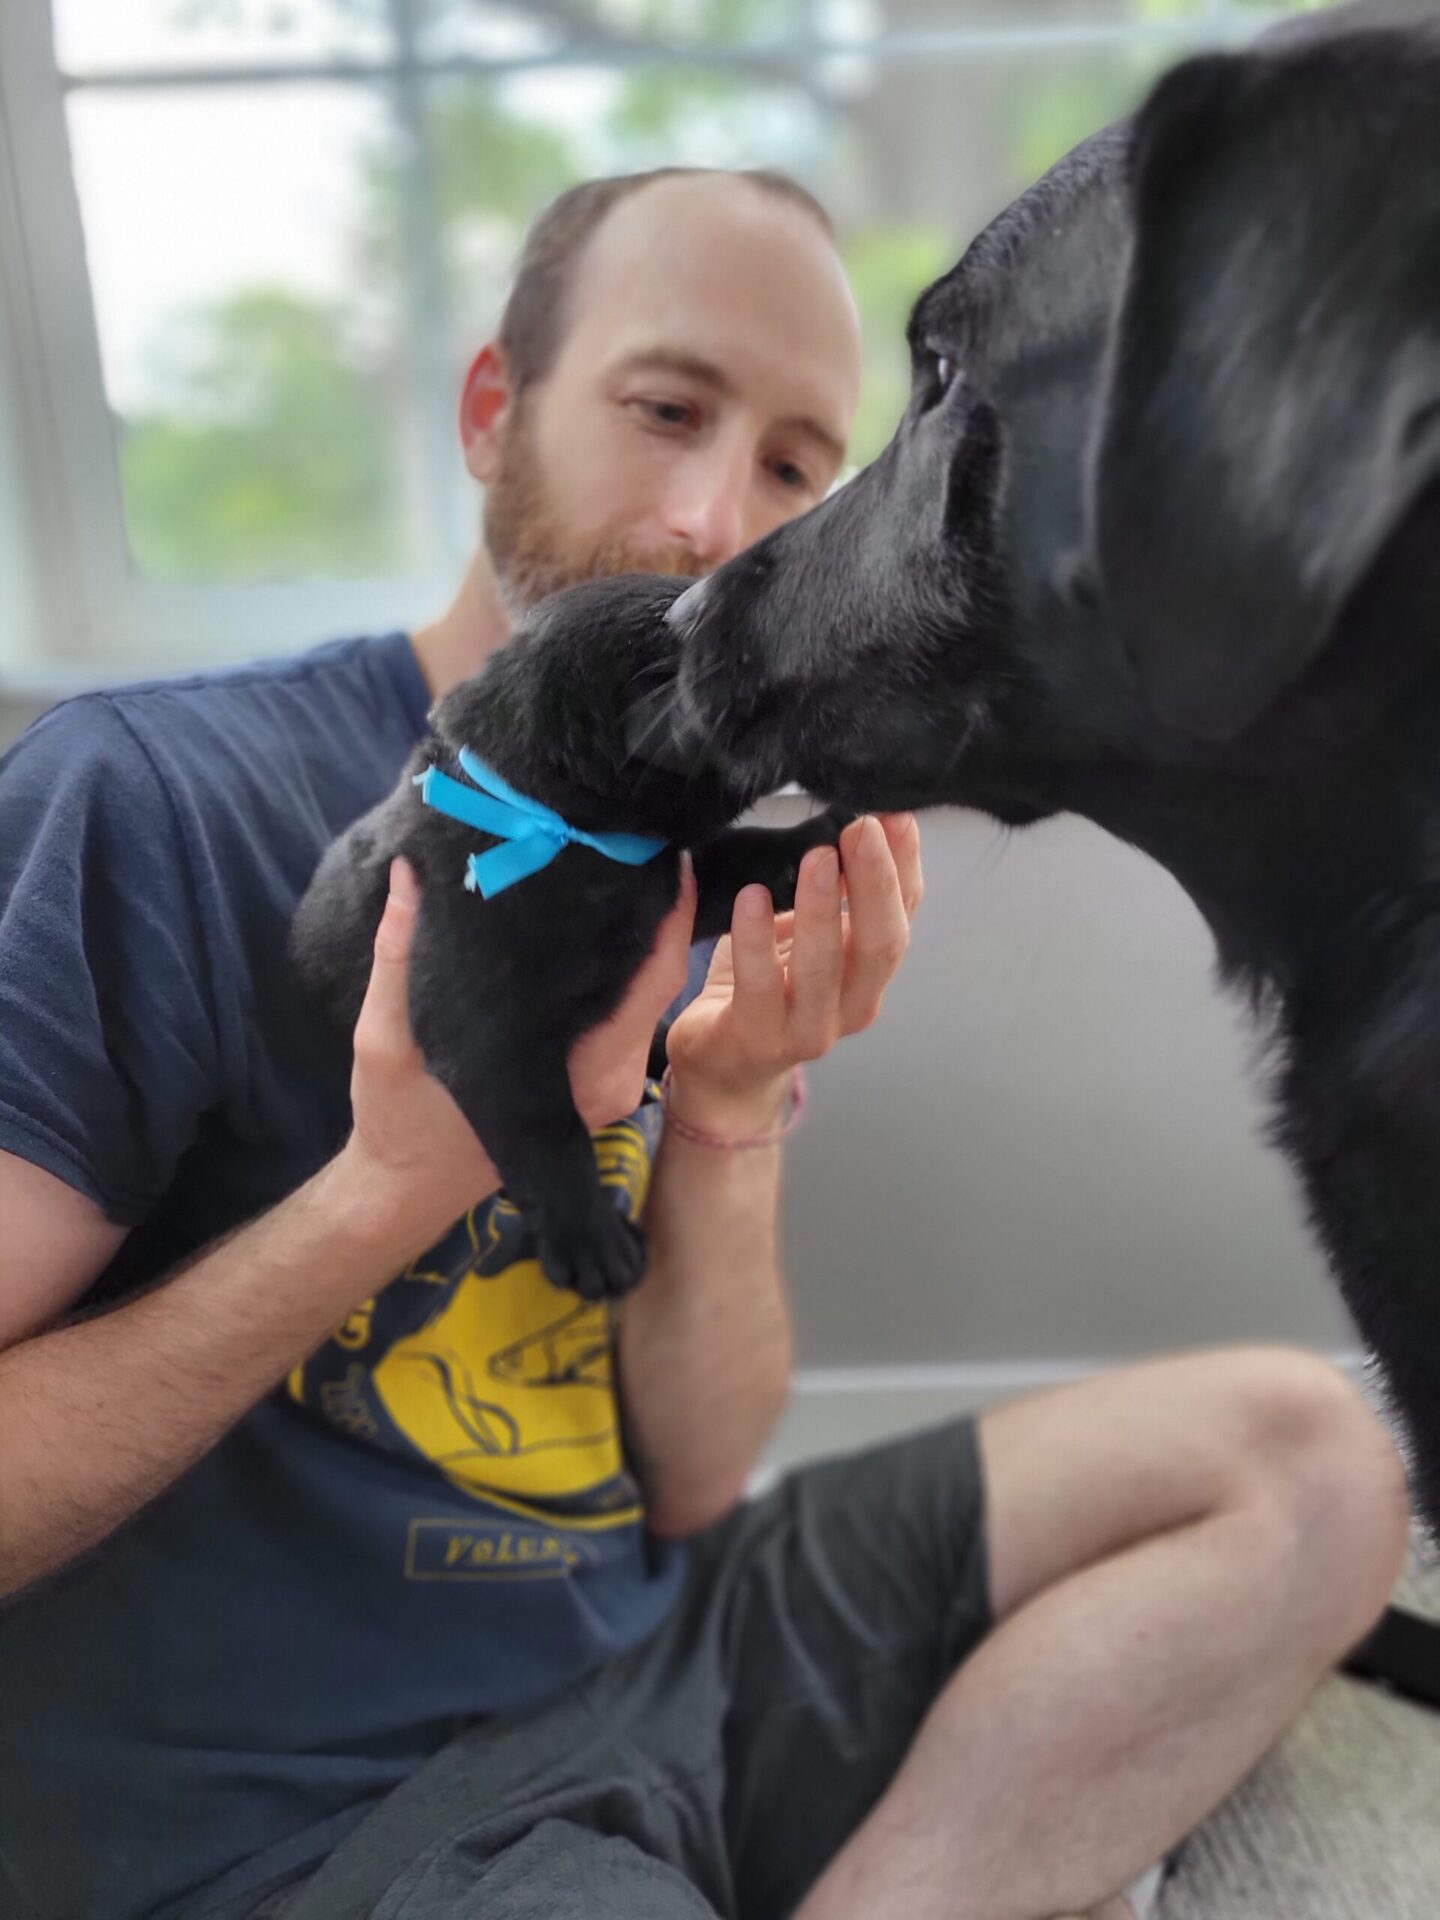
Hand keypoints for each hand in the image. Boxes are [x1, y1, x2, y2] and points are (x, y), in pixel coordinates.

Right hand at [341, 856, 697, 1249]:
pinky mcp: (597, 1080)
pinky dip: (620, 966)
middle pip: (658, 980)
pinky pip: (626, 1010)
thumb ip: (400, 954)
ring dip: (638, 936)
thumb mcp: (385, 1036)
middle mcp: (609, 1081)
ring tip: (615, 864)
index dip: (668, 914)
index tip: (662, 850)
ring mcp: (608, 1084)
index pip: (652, 980)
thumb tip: (408, 872)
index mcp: (578, 1074)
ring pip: (645, 994)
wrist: (405, 1190)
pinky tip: (597, 919)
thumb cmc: (398, 1120)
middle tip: (633, 839)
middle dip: (652, 911)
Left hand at [664, 813, 922, 1131]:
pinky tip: (752, 897)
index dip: (905, 870)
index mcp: (869, 977)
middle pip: (880, 947)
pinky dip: (756, 940)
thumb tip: (855, 822)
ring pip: (824, 969)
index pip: (902, 920)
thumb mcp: (807, 937)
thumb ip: (835, 896)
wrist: (722, 1066)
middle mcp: (852, 1007)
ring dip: (823, 909)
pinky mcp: (757, 1039)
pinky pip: (759, 986)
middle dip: (874, 884)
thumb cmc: (767, 988)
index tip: (897, 817)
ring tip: (818, 857)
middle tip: (862, 828)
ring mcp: (808, 1031)